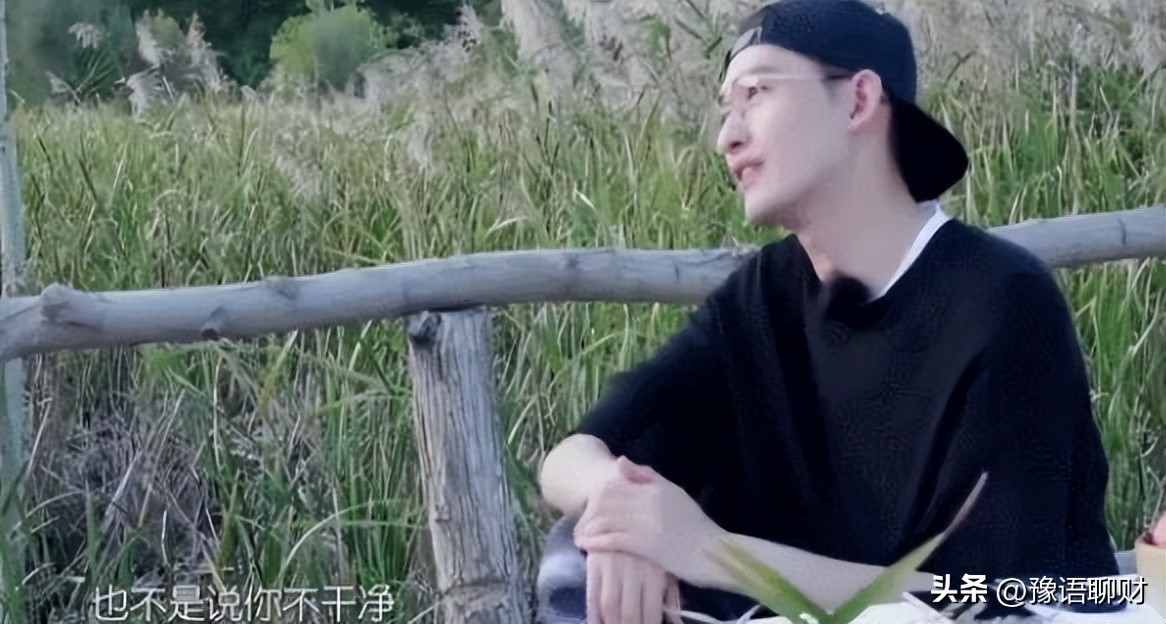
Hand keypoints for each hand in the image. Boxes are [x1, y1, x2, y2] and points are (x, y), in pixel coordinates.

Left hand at [574, 456, 728, 586]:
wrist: (713, 552)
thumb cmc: (694, 524)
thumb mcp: (674, 493)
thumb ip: (648, 476)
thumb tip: (622, 461)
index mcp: (655, 487)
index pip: (615, 484)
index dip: (597, 496)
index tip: (588, 506)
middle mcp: (648, 502)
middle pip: (606, 501)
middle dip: (588, 513)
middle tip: (578, 524)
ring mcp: (646, 523)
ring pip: (606, 520)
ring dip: (588, 529)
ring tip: (579, 537)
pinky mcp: (646, 545)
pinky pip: (613, 540)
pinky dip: (597, 542)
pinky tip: (588, 547)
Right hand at [585, 550, 682, 623]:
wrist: (622, 511)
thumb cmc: (649, 544)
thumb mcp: (664, 566)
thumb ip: (670, 596)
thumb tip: (676, 623)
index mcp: (655, 573)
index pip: (651, 614)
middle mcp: (634, 571)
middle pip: (629, 614)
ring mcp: (612, 567)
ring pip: (609, 606)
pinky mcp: (594, 564)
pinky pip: (592, 595)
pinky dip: (593, 615)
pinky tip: (598, 623)